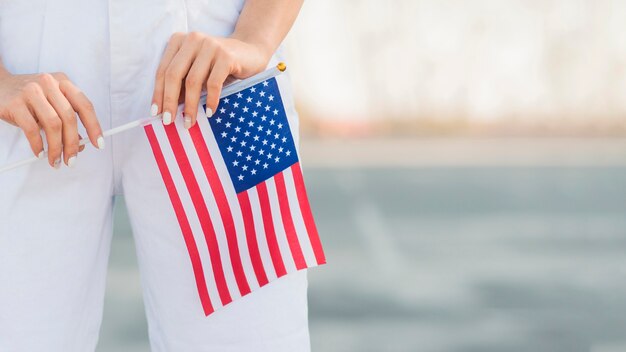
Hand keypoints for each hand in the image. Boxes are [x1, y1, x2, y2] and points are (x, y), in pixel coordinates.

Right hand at [0, 71, 102, 167]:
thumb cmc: (30, 98)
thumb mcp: (52, 104)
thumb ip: (66, 121)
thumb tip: (80, 145)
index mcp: (64, 82)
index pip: (85, 106)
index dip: (94, 126)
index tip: (98, 144)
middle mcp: (49, 83)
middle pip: (69, 118)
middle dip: (72, 143)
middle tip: (71, 160)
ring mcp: (32, 91)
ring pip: (53, 124)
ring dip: (56, 147)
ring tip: (55, 160)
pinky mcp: (15, 103)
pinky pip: (31, 129)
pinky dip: (38, 145)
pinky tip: (40, 152)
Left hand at [150, 32, 270, 128]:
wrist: (251, 52)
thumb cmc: (220, 65)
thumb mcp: (197, 69)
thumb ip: (183, 81)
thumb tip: (168, 107)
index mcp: (180, 41)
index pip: (163, 70)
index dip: (158, 93)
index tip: (156, 113)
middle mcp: (193, 39)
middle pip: (174, 74)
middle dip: (170, 101)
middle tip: (168, 121)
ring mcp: (210, 46)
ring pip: (192, 81)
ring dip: (190, 105)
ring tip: (189, 122)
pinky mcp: (226, 56)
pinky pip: (213, 83)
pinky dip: (210, 100)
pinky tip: (209, 112)